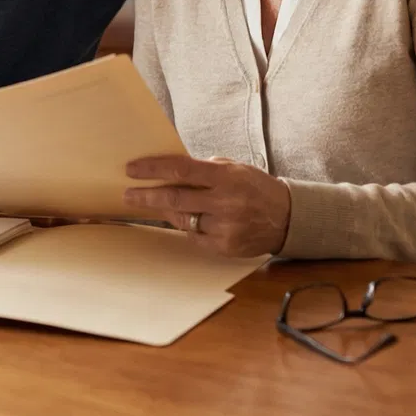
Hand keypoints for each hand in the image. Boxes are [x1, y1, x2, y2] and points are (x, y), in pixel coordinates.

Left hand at [122, 156, 289, 257]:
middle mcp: (225, 202)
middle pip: (175, 199)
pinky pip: (195, 237)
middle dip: (147, 196)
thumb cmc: (256, 187)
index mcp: (226, 177)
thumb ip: (204, 169)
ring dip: (167, 212)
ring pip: (183, 220)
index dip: (153, 169)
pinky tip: (194, 220)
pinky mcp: (225, 247)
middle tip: (128, 194)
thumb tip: (170, 169)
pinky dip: (189, 227)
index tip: (132, 169)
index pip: (182, 169)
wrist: (287, 217)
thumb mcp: (234, 168)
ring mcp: (225, 227)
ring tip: (158, 205)